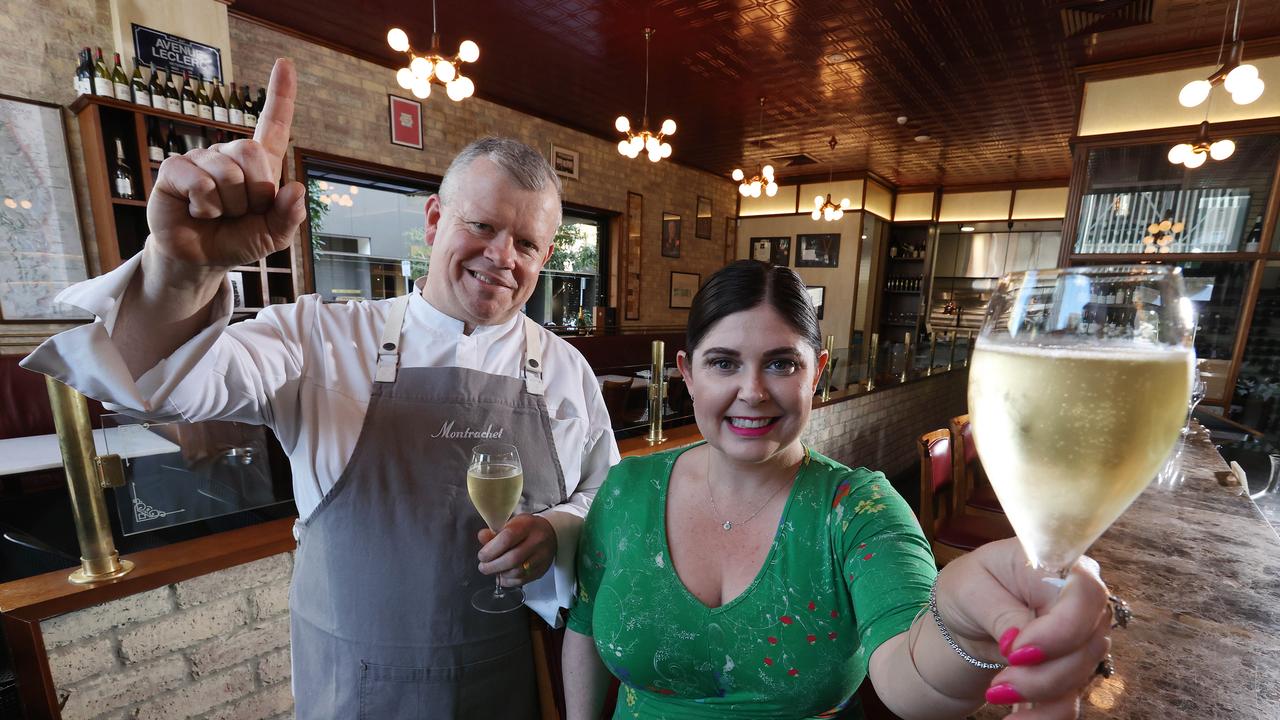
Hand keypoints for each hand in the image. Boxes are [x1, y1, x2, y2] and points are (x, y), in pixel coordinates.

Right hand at [146, 59, 306, 271]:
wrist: (201, 259)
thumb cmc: (237, 240)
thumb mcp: (273, 235)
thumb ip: (290, 216)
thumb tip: (295, 189)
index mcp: (260, 165)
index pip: (274, 124)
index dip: (281, 95)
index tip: (285, 63)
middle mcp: (230, 155)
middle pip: (251, 152)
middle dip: (254, 192)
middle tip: (242, 211)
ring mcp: (201, 159)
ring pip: (227, 173)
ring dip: (229, 205)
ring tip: (218, 214)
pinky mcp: (175, 169)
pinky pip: (199, 181)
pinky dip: (204, 205)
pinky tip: (196, 211)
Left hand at [477, 514, 556, 586]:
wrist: (552, 533)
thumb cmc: (527, 528)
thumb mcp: (512, 523)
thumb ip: (495, 532)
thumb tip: (482, 537)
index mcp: (527, 525)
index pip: (507, 539)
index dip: (491, 550)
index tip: (482, 555)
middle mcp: (537, 541)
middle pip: (512, 558)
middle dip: (493, 566)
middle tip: (483, 567)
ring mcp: (541, 557)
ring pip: (517, 572)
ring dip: (500, 574)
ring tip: (493, 570)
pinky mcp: (542, 569)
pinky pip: (522, 580)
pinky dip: (508, 581)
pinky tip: (502, 576)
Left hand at [939, 539, 1111, 717]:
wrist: (962, 622)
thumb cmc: (967, 590)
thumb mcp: (969, 588)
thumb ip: (1000, 611)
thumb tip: (1021, 642)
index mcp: (1056, 564)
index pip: (1087, 593)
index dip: (1061, 629)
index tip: (1015, 651)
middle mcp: (1079, 601)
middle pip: (1089, 643)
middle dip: (1043, 674)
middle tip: (999, 683)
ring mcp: (1080, 637)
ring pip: (1081, 677)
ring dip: (1039, 696)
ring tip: (995, 694)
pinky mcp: (1071, 669)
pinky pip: (1070, 701)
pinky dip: (1042, 716)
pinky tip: (1012, 719)